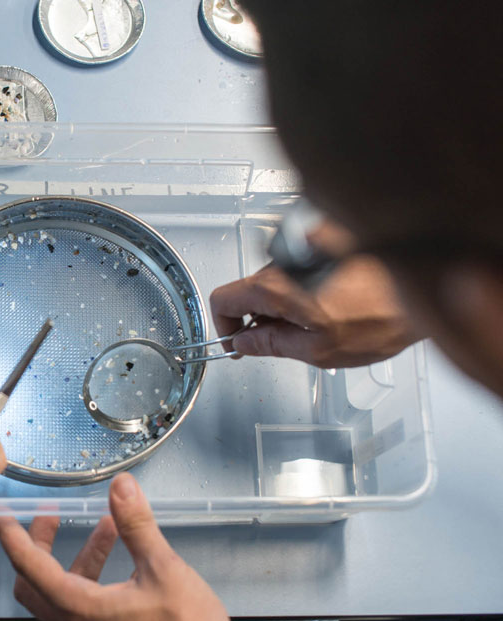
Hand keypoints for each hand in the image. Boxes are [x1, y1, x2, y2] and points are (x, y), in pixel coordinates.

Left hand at [0, 474, 246, 620]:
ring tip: (106, 527)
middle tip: (50, 518)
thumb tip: (121, 488)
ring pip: (62, 592)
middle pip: (34, 583)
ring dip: (78, 555)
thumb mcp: (164, 570)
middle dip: (38, 545)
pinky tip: (122, 557)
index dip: (12, 536)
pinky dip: (92, 573)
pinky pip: (83, 603)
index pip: (30, 567)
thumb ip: (137, 527)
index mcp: (81, 609)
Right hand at [210, 256, 418, 367]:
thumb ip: (271, 345)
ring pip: (278, 279)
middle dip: (260, 318)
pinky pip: (303, 268)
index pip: (223, 300)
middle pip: (250, 290)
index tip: (238, 343)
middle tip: (283, 341)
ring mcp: (306, 248)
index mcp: (276, 286)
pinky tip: (339, 304)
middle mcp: (286, 259)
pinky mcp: (328, 242)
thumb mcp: (318, 349)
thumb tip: (246, 343)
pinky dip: (310, 288)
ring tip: (323, 322)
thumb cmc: (381, 316)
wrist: (426, 284)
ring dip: (288, 304)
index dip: (224, 327)